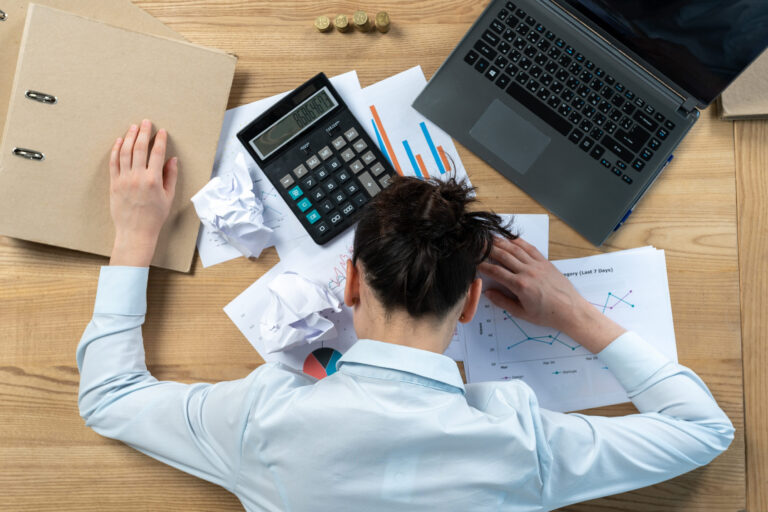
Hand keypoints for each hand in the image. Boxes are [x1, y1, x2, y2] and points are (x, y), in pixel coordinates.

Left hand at [109, 119, 178, 266]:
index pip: (157, 154)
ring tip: (133, 127)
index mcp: (153, 180)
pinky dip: (116, 150)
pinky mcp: (114, 183)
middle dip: (143, 133)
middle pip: (139, 148)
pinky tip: (119, 141)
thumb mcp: (168, 197)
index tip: (162, 132)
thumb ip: (170, 176)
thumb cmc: (154, 216)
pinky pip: (114, 162)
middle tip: (146, 122)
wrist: (135, 231)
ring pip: (125, 152)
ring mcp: (124, 179)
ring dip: (129, 137)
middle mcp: (137, 177)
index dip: (160, 140)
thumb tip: (172, 159)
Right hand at [478, 237, 625, 352]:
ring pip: (515, 249)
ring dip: (501, 242)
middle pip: (503, 256)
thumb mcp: (522, 313)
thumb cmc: (548, 315)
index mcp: (520, 286)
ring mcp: (537, 266)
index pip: (496, 272)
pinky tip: (511, 239)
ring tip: (490, 237)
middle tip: (478, 243)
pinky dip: (519, 242)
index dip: (483, 266)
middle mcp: (528, 272)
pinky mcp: (545, 263)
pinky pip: (530, 249)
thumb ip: (503, 302)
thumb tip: (489, 293)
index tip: (474, 262)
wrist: (571, 311)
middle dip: (488, 249)